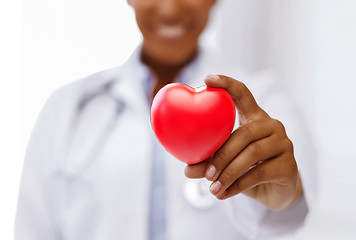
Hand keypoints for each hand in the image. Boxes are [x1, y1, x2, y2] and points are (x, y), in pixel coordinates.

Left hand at [185, 75, 301, 209]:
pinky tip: (223, 194)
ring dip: (228, 172)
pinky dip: (237, 185)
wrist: (275, 192)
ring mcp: (284, 144)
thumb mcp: (226, 163)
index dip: (226, 84)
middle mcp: (272, 125)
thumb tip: (187, 170)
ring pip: (252, 154)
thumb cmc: (247, 170)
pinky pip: (259, 173)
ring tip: (212, 187)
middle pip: (244, 133)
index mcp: (254, 117)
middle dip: (221, 154)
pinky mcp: (290, 165)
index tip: (206, 78)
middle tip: (204, 173)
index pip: (243, 94)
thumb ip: (208, 162)